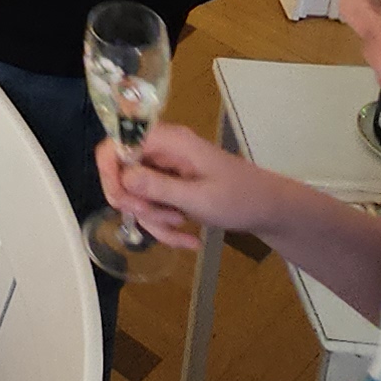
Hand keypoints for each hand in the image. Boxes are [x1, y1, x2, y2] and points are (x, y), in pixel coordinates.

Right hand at [96, 121, 294, 253]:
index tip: (121, 201)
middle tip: (160, 219)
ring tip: (180, 227)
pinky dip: (164, 225)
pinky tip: (188, 239)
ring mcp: (167, 169)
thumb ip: (159, 187)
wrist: (270, 210)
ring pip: (137, 195)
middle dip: (137, 203)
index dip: (110, 170)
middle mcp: (163, 150)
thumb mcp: (199, 197)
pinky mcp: (172, 187)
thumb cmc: (240, 198)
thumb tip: (123, 177)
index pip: (118, 142)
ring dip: (153, 218)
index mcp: (169, 141)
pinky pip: (153, 206)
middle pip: (124, 173)